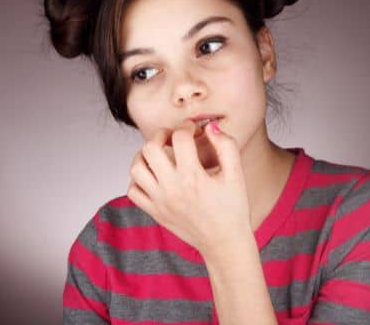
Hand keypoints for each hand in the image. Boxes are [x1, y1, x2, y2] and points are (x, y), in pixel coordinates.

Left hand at [127, 119, 252, 262]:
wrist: (224, 243)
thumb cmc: (232, 209)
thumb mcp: (236, 175)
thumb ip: (226, 146)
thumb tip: (209, 127)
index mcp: (192, 177)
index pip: (179, 138)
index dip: (186, 127)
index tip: (192, 130)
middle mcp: (171, 189)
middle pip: (149, 149)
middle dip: (160, 135)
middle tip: (171, 137)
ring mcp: (159, 201)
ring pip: (136, 169)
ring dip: (144, 156)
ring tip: (158, 154)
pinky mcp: (154, 212)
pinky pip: (133, 191)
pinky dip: (138, 179)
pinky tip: (154, 176)